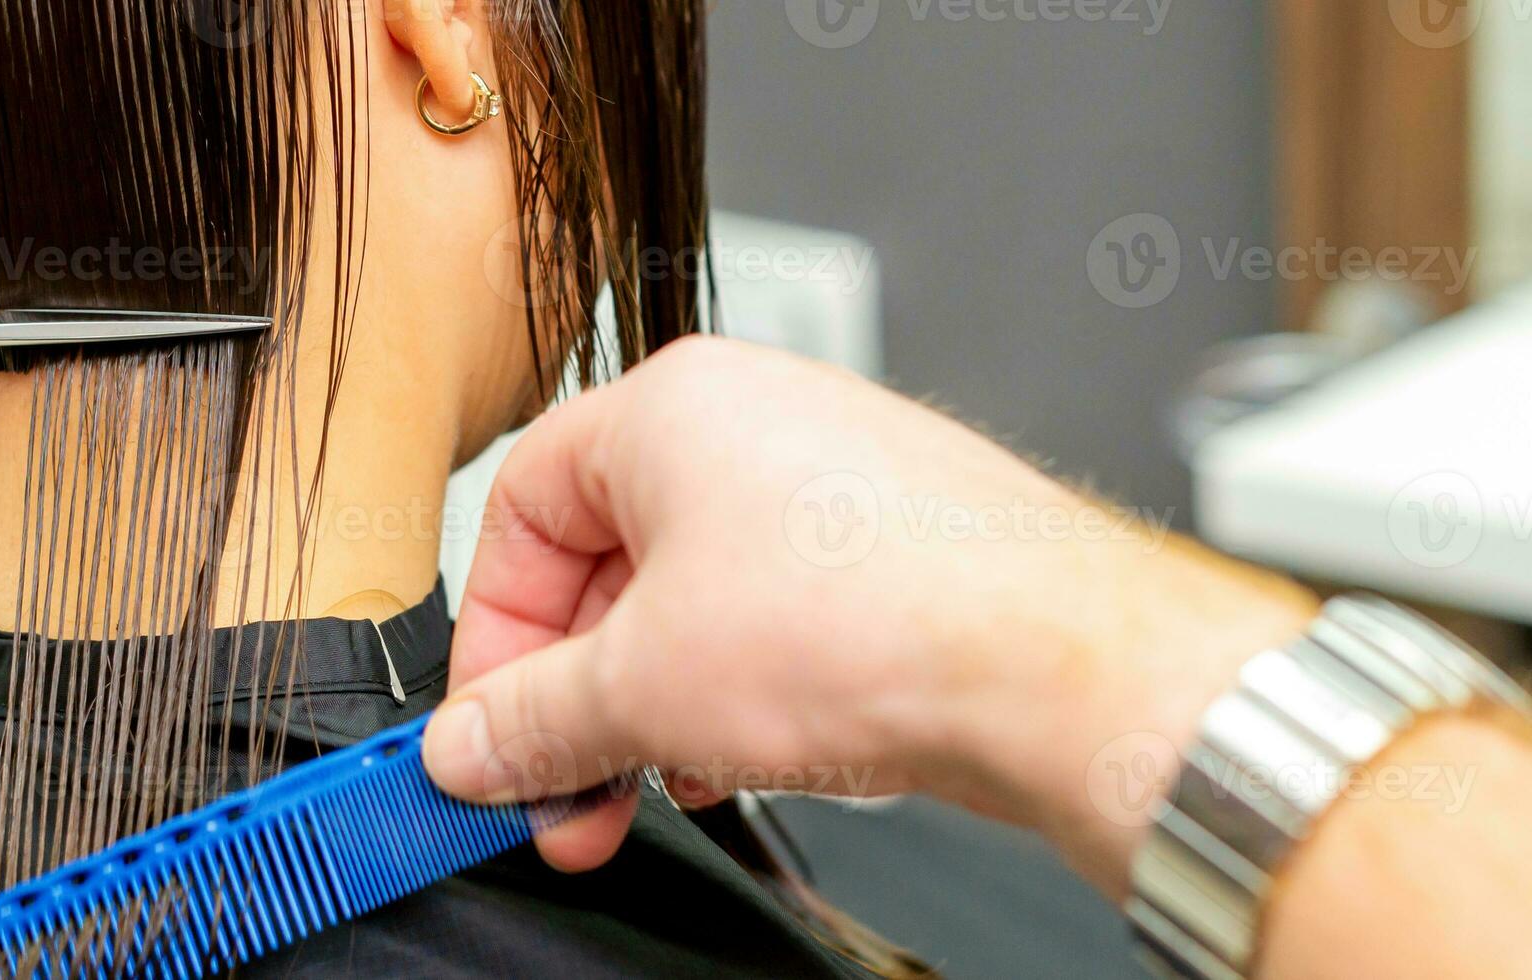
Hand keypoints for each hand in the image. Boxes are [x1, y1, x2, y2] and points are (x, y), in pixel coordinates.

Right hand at [422, 337, 1315, 893]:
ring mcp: (833, 484)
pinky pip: (775, 624)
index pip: (521, 512)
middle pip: (606, 566)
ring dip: (651, 713)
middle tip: (557, 793)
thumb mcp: (644, 691)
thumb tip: (471, 747)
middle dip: (573, 700)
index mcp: (670, 407)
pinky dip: (736, 698)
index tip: (489, 731)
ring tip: (645, 794)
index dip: (493, 637)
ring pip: (693, 606)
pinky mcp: (896, 551)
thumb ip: (531, 722)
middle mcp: (754, 424)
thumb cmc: (879, 619)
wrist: (1060, 667)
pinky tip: (735, 769)